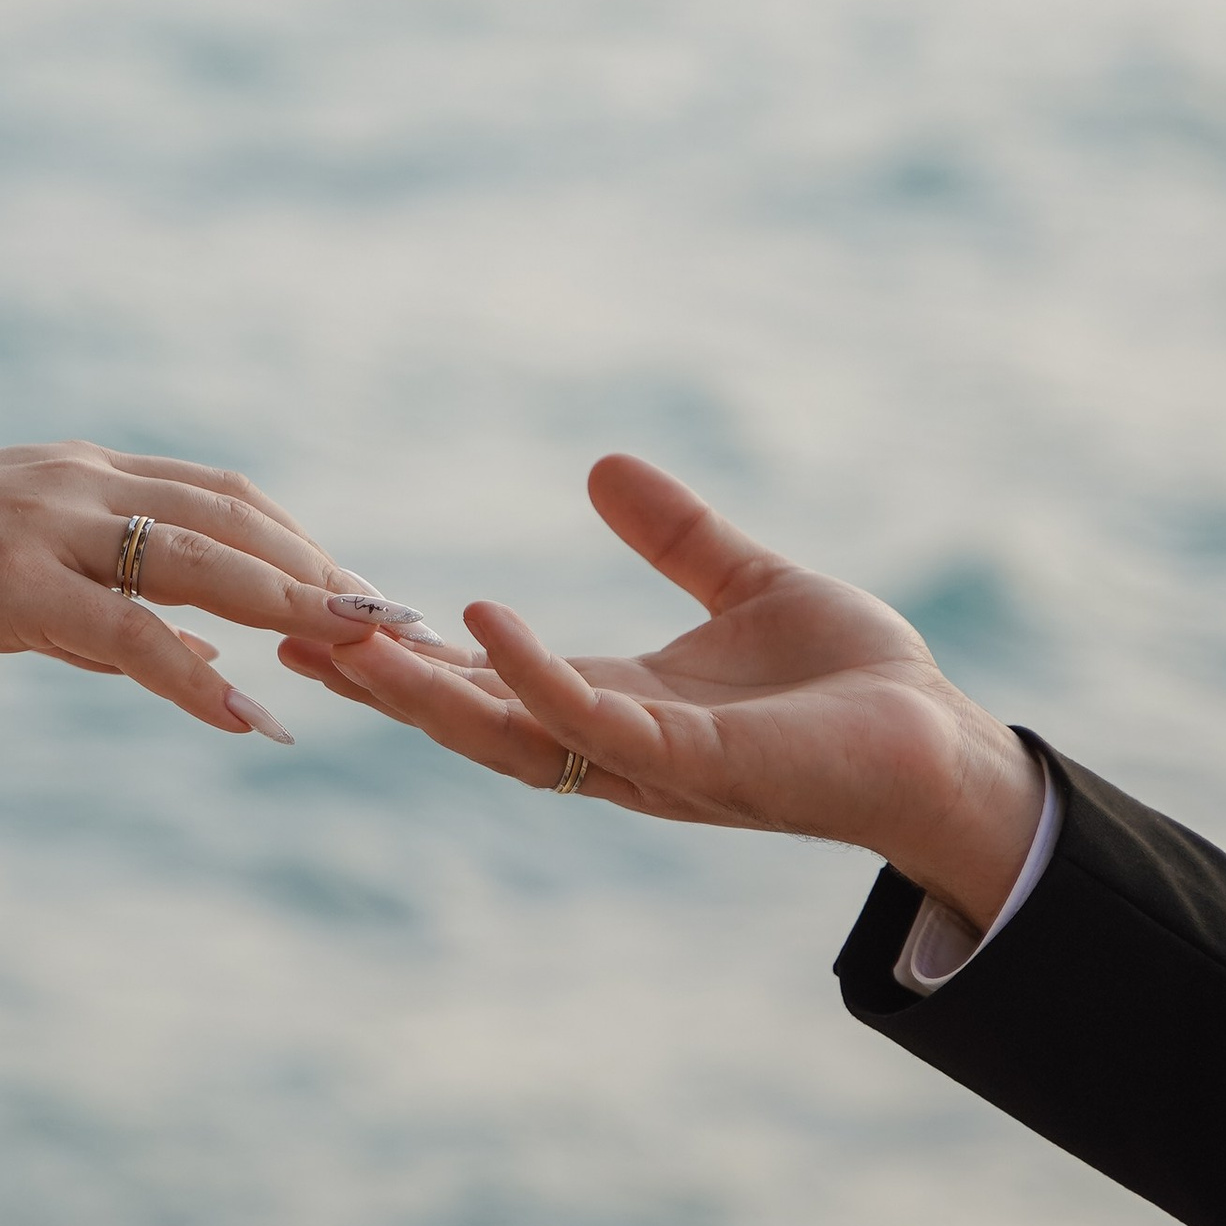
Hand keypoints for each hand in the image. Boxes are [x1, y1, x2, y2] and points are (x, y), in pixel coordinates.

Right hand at [0, 439, 404, 741]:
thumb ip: (84, 615)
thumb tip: (165, 655)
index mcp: (73, 472)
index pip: (218, 494)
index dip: (297, 538)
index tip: (358, 588)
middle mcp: (73, 482)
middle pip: (234, 518)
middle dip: (325, 570)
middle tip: (399, 625)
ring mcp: (44, 528)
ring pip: (201, 562)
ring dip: (294, 608)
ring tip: (366, 656)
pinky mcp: (11, 586)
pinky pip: (128, 632)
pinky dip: (196, 673)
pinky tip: (248, 717)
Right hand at [279, 452, 1046, 929]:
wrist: (941, 747)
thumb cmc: (854, 686)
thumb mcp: (745, 586)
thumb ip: (674, 537)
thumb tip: (599, 466)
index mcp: (615, 704)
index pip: (484, 684)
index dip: (403, 654)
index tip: (316, 615)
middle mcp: (612, 744)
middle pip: (468, 718)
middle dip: (379, 682)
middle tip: (284, 633)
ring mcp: (647, 758)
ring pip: (507, 731)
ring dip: (423, 689)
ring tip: (345, 637)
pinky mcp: (698, 760)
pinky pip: (593, 721)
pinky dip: (532, 674)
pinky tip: (483, 623)